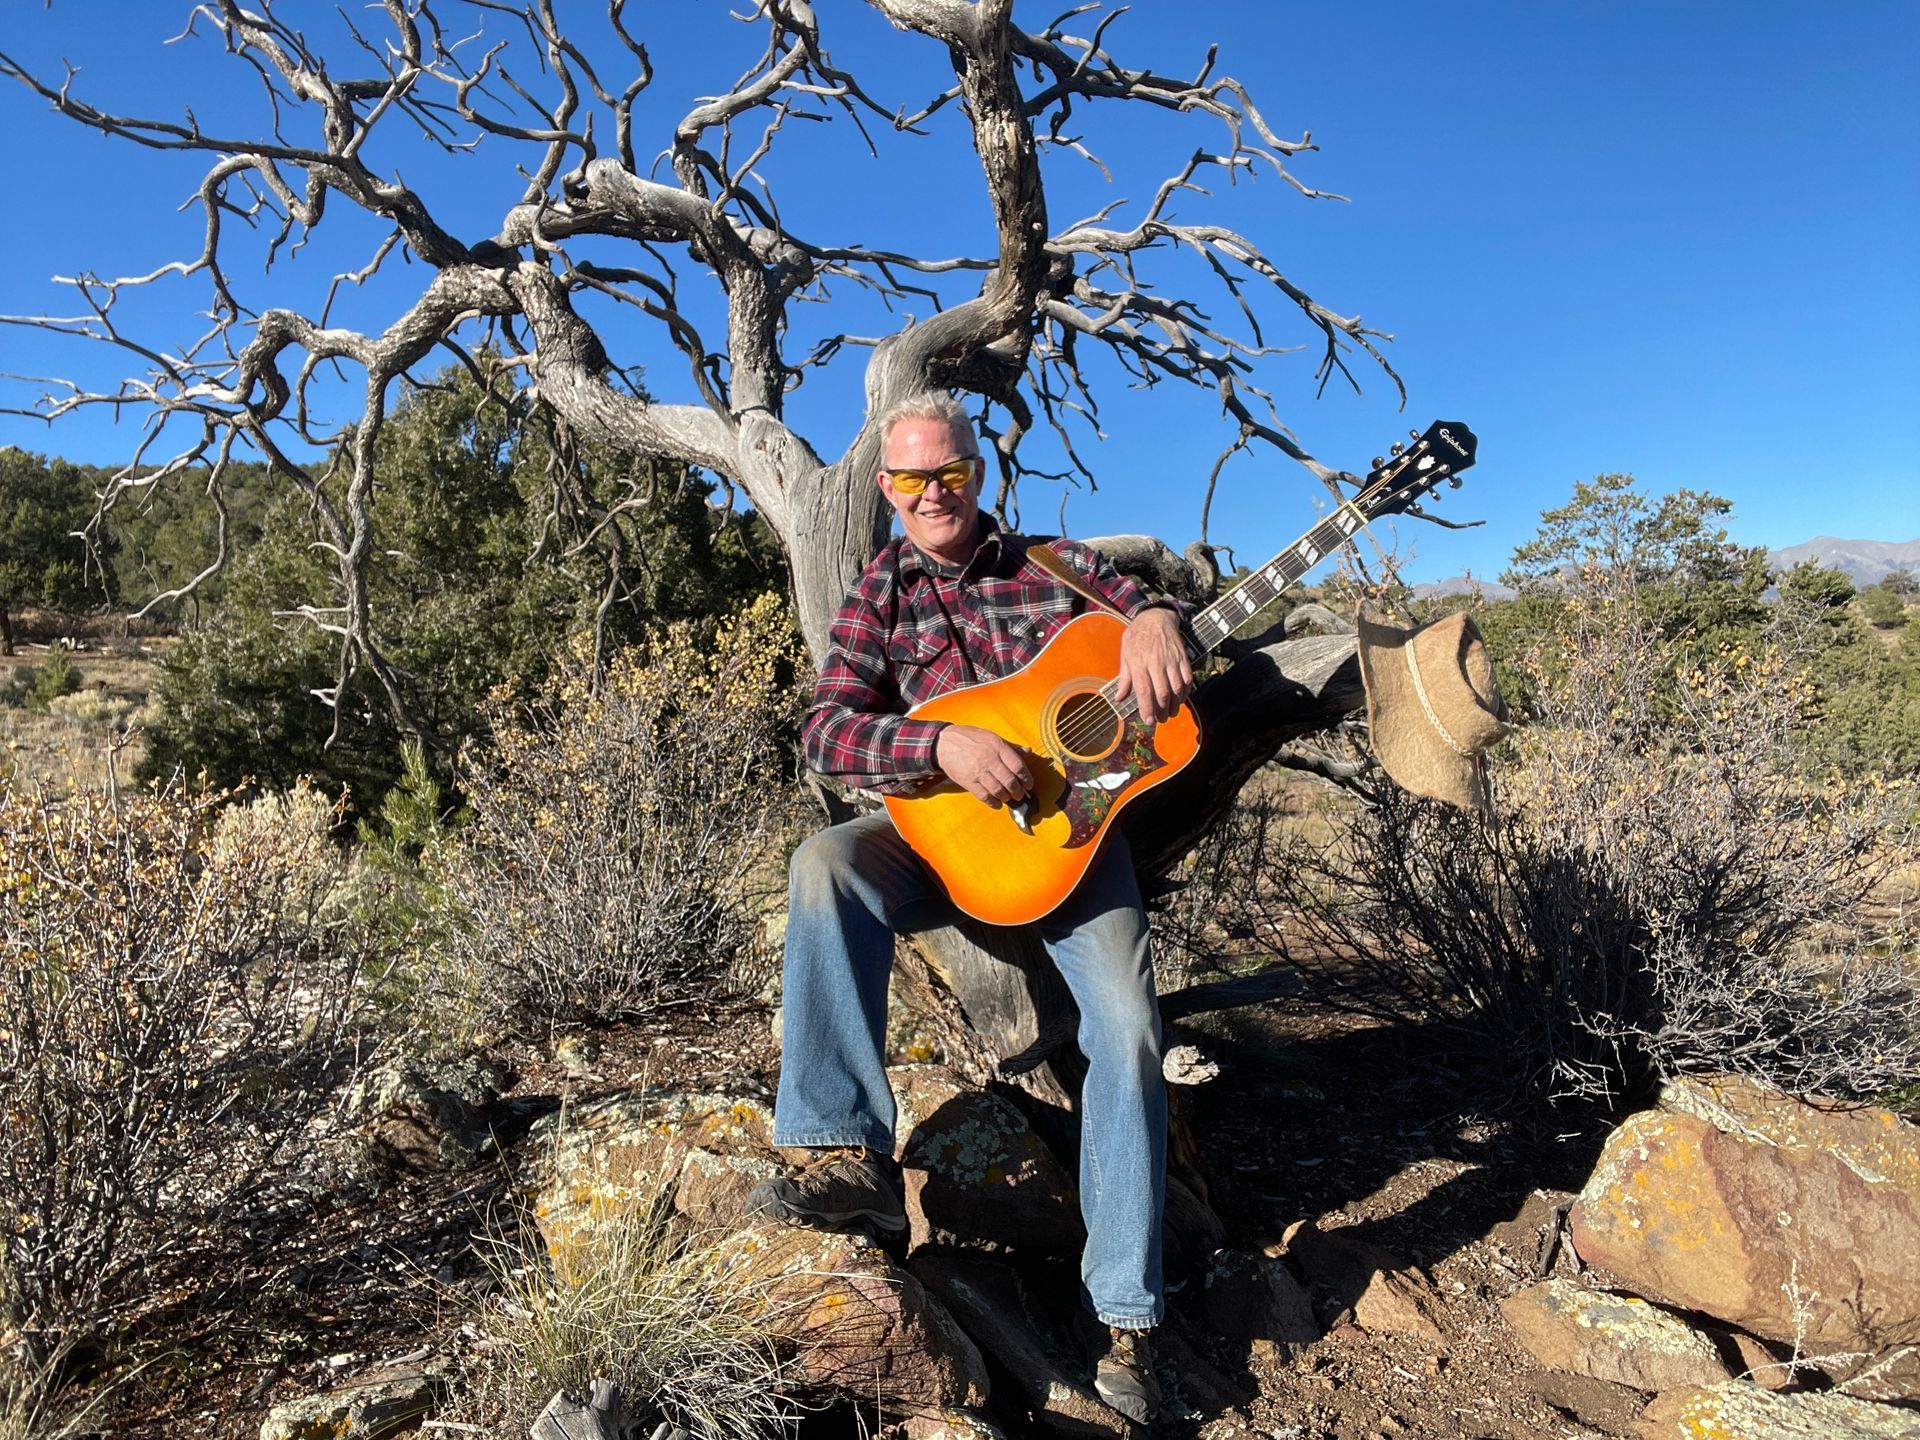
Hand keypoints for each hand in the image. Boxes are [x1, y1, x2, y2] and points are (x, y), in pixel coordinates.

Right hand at [936, 723, 1030, 805]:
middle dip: (1018, 791)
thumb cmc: (968, 738)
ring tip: (1008, 798)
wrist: (944, 743)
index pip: (1018, 766)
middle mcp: (989, 759)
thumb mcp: (991, 737)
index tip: (1029, 784)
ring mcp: (978, 771)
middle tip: (1019, 794)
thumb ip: (1010, 747)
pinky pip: (984, 796)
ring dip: (1006, 797)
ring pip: (998, 790)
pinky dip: (993, 802)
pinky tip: (997, 803)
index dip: (1026, 778)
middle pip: (1010, 781)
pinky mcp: (968, 781)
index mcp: (997, 746)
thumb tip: (1028, 751)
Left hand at [1116, 606, 1192, 725]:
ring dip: (1174, 705)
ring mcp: (1171, 660)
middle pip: (1161, 693)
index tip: (1148, 721)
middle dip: (1161, 711)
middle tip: (1160, 720)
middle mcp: (1156, 662)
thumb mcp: (1125, 653)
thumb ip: (1124, 677)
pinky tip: (1180, 699)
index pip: (1144, 690)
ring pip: (1175, 688)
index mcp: (1138, 662)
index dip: (1147, 708)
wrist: (1156, 617)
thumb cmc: (1137, 636)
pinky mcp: (1182, 658)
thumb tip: (1119, 698)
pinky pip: (1186, 679)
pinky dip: (1184, 692)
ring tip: (1170, 714)